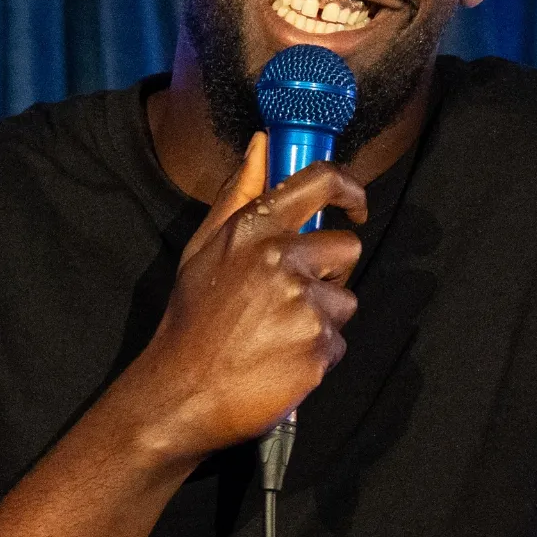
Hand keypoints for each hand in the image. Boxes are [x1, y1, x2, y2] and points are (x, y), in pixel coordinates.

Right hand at [127, 134, 367, 458]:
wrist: (181, 392)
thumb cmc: (191, 319)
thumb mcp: (203, 247)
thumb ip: (239, 193)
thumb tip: (262, 144)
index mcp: (254, 229)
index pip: (320, 182)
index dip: (349, 188)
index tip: (355, 205)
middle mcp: (282, 259)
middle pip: (347, 248)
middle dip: (331, 272)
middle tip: (293, 297)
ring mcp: (303, 304)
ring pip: (345, 300)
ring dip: (322, 317)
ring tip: (277, 333)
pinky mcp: (319, 346)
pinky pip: (338, 341)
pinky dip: (316, 353)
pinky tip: (282, 359)